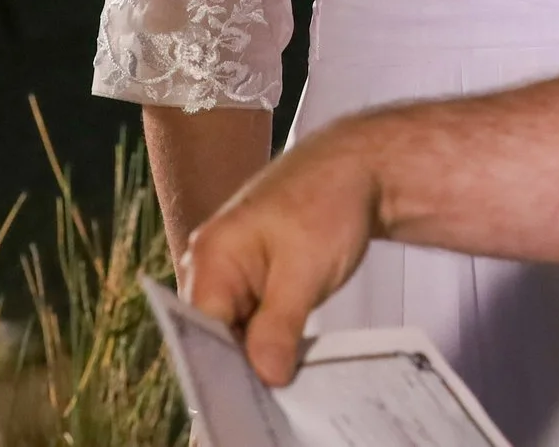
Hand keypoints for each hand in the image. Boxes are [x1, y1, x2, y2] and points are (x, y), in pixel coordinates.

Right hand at [182, 115, 387, 385]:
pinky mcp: (252, 273)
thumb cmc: (329, 203)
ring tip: (285, 367)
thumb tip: (265, 377)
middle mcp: (209, 262)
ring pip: (233, 326)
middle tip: (276, 385)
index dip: (224, 368)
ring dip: (257, 348)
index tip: (255, 393)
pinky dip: (269, 333)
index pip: (200, 332)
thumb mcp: (306, 270)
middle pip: (213, 333)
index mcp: (211, 256)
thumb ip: (279, 325)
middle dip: (242, 361)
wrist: (358, 165)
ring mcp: (229, 267)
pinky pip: (250, 315)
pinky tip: (289, 349)